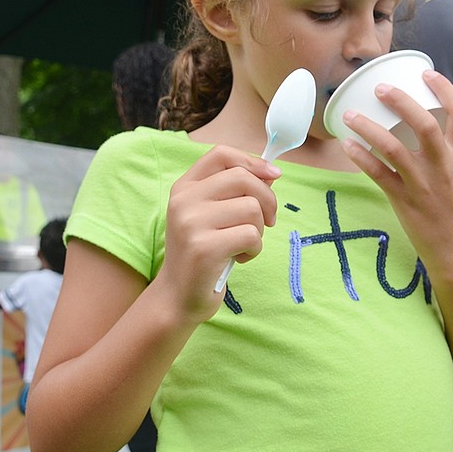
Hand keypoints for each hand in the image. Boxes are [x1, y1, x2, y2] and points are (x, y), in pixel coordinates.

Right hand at [156, 145, 280, 323]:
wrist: (178, 297)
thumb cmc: (204, 251)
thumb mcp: (212, 214)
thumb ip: (235, 191)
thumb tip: (272, 173)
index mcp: (184, 187)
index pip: (221, 154)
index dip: (252, 160)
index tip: (273, 174)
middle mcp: (183, 200)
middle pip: (242, 178)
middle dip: (268, 199)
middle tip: (269, 220)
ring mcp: (191, 223)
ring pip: (251, 208)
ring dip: (259, 229)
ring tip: (244, 243)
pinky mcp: (204, 248)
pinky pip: (251, 235)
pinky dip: (255, 249)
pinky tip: (240, 258)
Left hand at [340, 70, 452, 274]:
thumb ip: (445, 155)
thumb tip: (422, 131)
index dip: (445, 89)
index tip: (426, 72)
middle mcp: (444, 167)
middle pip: (425, 124)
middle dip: (400, 101)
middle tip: (379, 87)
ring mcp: (424, 185)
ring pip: (394, 148)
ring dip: (369, 128)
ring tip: (349, 115)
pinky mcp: (404, 202)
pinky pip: (379, 175)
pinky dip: (361, 157)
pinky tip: (347, 145)